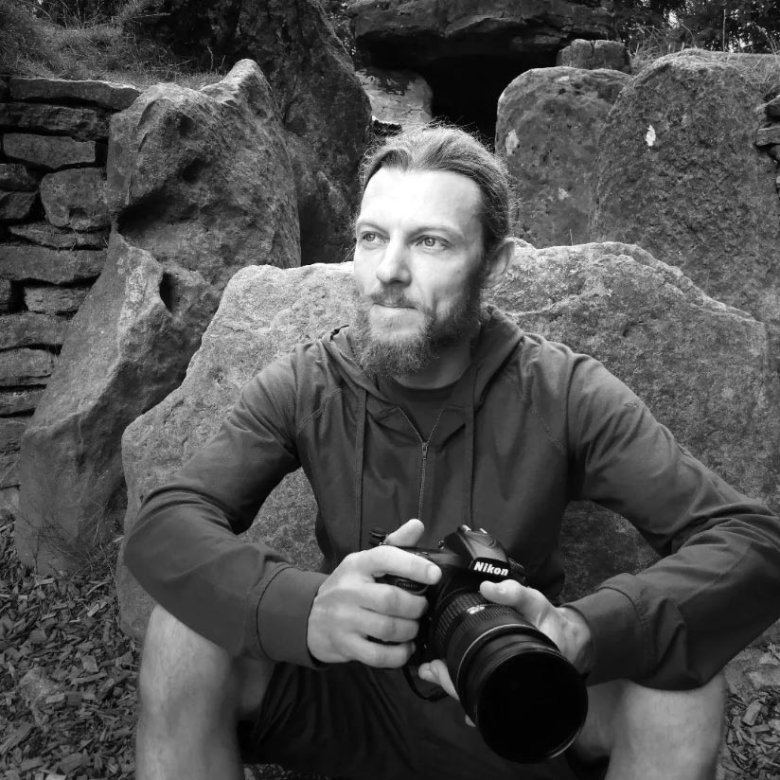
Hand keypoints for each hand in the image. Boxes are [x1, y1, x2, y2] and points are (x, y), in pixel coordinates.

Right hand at [307, 519, 440, 666]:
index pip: (385, 558)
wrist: (309, 617)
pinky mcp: (345, 645)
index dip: (413, 566)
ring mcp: (344, 619)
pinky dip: (399, 655)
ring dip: (409, 630)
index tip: (435, 575)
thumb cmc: (347, 587)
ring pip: (387, 629)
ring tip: (414, 627)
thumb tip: (417, 525)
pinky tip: (405, 648)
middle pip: (391, 600)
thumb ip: (394, 545)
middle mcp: (349, 590)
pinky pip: (378, 655)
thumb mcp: (364, 562)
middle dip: (415, 606)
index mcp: (357, 564)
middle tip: (422, 608)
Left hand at [418, 580, 591, 703]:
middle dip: (449, 684)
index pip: (483, 685)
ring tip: (430, 671)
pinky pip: (480, 689)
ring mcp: (507, 686)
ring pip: (476, 695)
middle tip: (428, 670)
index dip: (458, 682)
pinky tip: (446, 674)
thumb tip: (486, 587)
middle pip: (475, 695)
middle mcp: (511, 682)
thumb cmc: (547, 620)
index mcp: (518, 667)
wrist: (567, 636)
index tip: (437, 668)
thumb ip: (513, 593)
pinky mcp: (503, 680)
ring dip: (452, 684)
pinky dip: (463, 683)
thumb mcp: (534, 601)